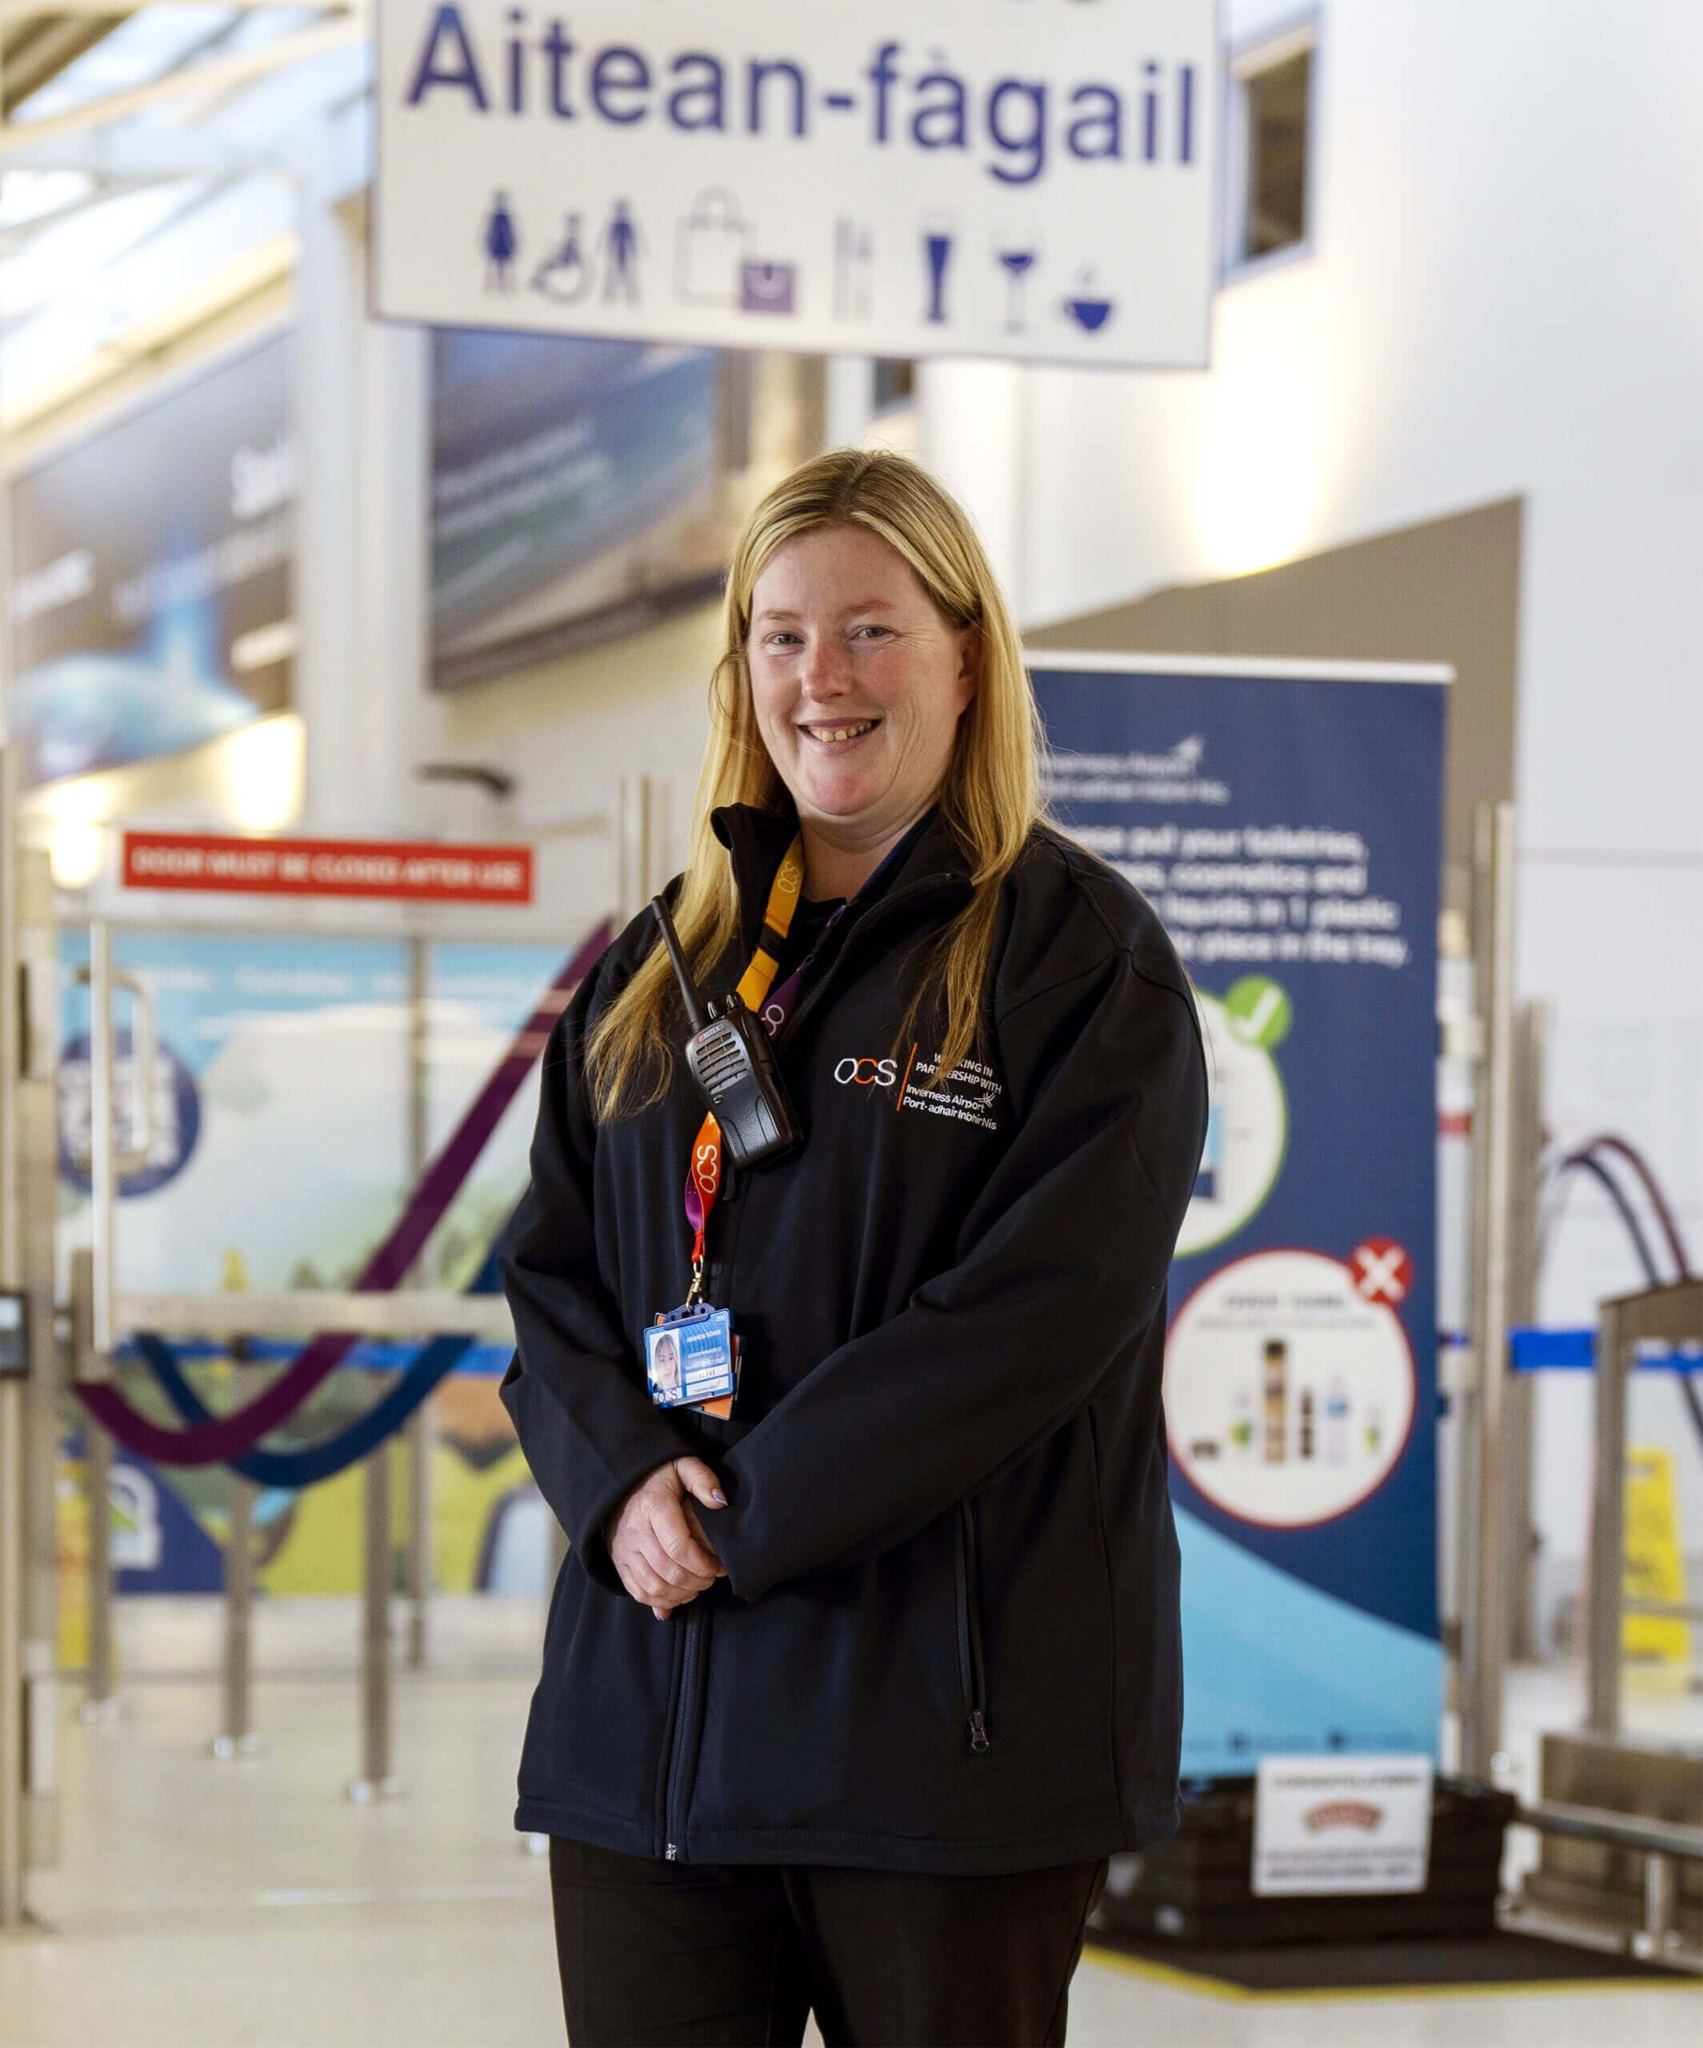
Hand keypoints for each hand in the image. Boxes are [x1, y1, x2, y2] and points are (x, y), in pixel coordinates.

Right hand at [607, 1458, 726, 1617]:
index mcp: (653, 1507)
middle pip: (668, 1571)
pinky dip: (662, 1601)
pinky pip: (638, 1592)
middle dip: (697, 1581)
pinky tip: (679, 1594)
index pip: (679, 1547)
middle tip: (712, 1577)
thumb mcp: (683, 1465)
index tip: (719, 1566)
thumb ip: (704, 1479)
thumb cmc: (660, 1476)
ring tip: (698, 1586)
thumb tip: (720, 1502)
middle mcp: (635, 1531)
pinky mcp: (619, 1563)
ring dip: (681, 1594)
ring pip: (653, 1587)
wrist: (622, 1484)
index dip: (703, 1564)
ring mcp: (624, 1550)